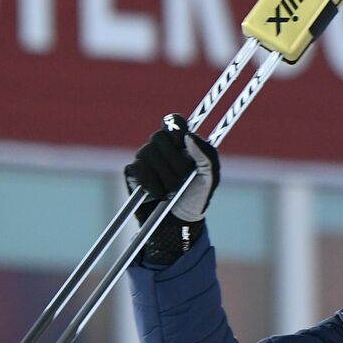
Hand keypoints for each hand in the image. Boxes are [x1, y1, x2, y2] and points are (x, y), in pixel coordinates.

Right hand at [125, 114, 218, 262]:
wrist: (180, 220)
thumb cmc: (197, 195)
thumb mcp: (210, 176)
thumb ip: (206, 154)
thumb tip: (189, 136)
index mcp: (181, 143)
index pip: (174, 121)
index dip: (176, 128)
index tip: (182, 142)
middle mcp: (161, 147)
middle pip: (158, 136)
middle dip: (173, 159)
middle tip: (184, 175)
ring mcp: (145, 159)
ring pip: (147, 152)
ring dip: (165, 175)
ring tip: (173, 190)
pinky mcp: (133, 173)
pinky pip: (137, 168)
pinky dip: (151, 183)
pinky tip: (159, 193)